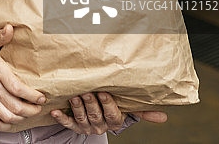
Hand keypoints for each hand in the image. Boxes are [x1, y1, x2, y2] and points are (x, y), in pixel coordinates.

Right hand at [0, 24, 45, 130]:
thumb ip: (0, 36)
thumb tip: (10, 27)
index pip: (18, 88)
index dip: (32, 96)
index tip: (41, 97)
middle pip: (15, 106)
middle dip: (31, 110)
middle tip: (39, 108)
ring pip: (7, 116)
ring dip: (21, 118)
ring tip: (29, 114)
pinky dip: (4, 125)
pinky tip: (11, 122)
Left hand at [51, 92, 167, 134]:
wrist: (94, 114)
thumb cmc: (111, 105)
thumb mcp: (126, 108)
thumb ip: (142, 110)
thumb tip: (164, 116)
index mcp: (114, 121)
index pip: (113, 115)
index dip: (108, 105)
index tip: (104, 92)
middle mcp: (100, 126)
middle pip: (96, 116)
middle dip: (91, 103)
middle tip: (87, 91)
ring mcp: (86, 126)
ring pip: (82, 118)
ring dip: (77, 108)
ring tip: (74, 96)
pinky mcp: (73, 125)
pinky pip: (67, 123)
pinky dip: (61, 118)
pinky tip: (54, 111)